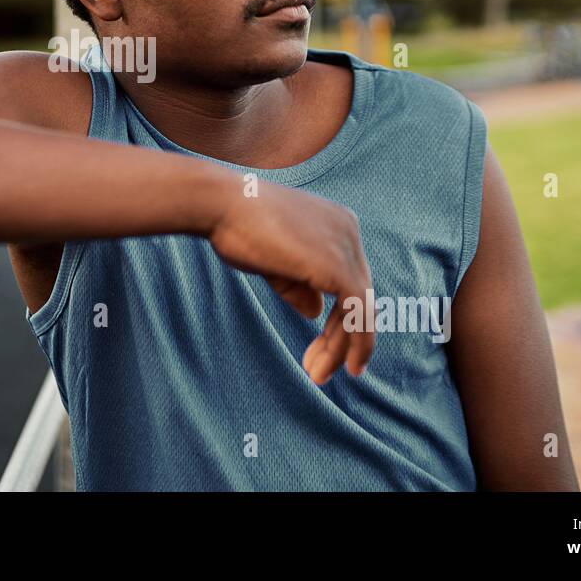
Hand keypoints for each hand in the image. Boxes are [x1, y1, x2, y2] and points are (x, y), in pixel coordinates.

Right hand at [208, 181, 373, 385]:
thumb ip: (298, 285)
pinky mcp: (339, 267)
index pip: (347, 279)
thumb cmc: (235, 226)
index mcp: (336, 222)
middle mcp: (349, 230)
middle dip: (340, 338)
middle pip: (358, 296)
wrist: (220, 205)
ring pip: (361, 309)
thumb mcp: (273, 261)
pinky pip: (359, 314)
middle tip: (317, 370)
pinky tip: (343, 366)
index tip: (319, 349)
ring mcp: (347, 246)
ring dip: (342, 347)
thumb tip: (316, 312)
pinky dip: (356, 344)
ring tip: (318, 375)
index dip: (338, 319)